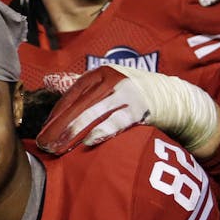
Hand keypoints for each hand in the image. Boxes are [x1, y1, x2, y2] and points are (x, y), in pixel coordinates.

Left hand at [37, 65, 219, 157]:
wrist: (175, 97)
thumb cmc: (133, 93)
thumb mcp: (107, 84)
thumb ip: (79, 84)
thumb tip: (48, 80)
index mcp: (100, 74)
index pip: (71, 93)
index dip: (57, 112)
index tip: (45, 129)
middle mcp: (111, 80)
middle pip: (79, 103)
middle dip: (61, 124)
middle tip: (46, 142)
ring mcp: (125, 92)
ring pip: (94, 112)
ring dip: (76, 130)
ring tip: (61, 145)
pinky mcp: (140, 107)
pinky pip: (117, 120)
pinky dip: (103, 130)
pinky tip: (90, 140)